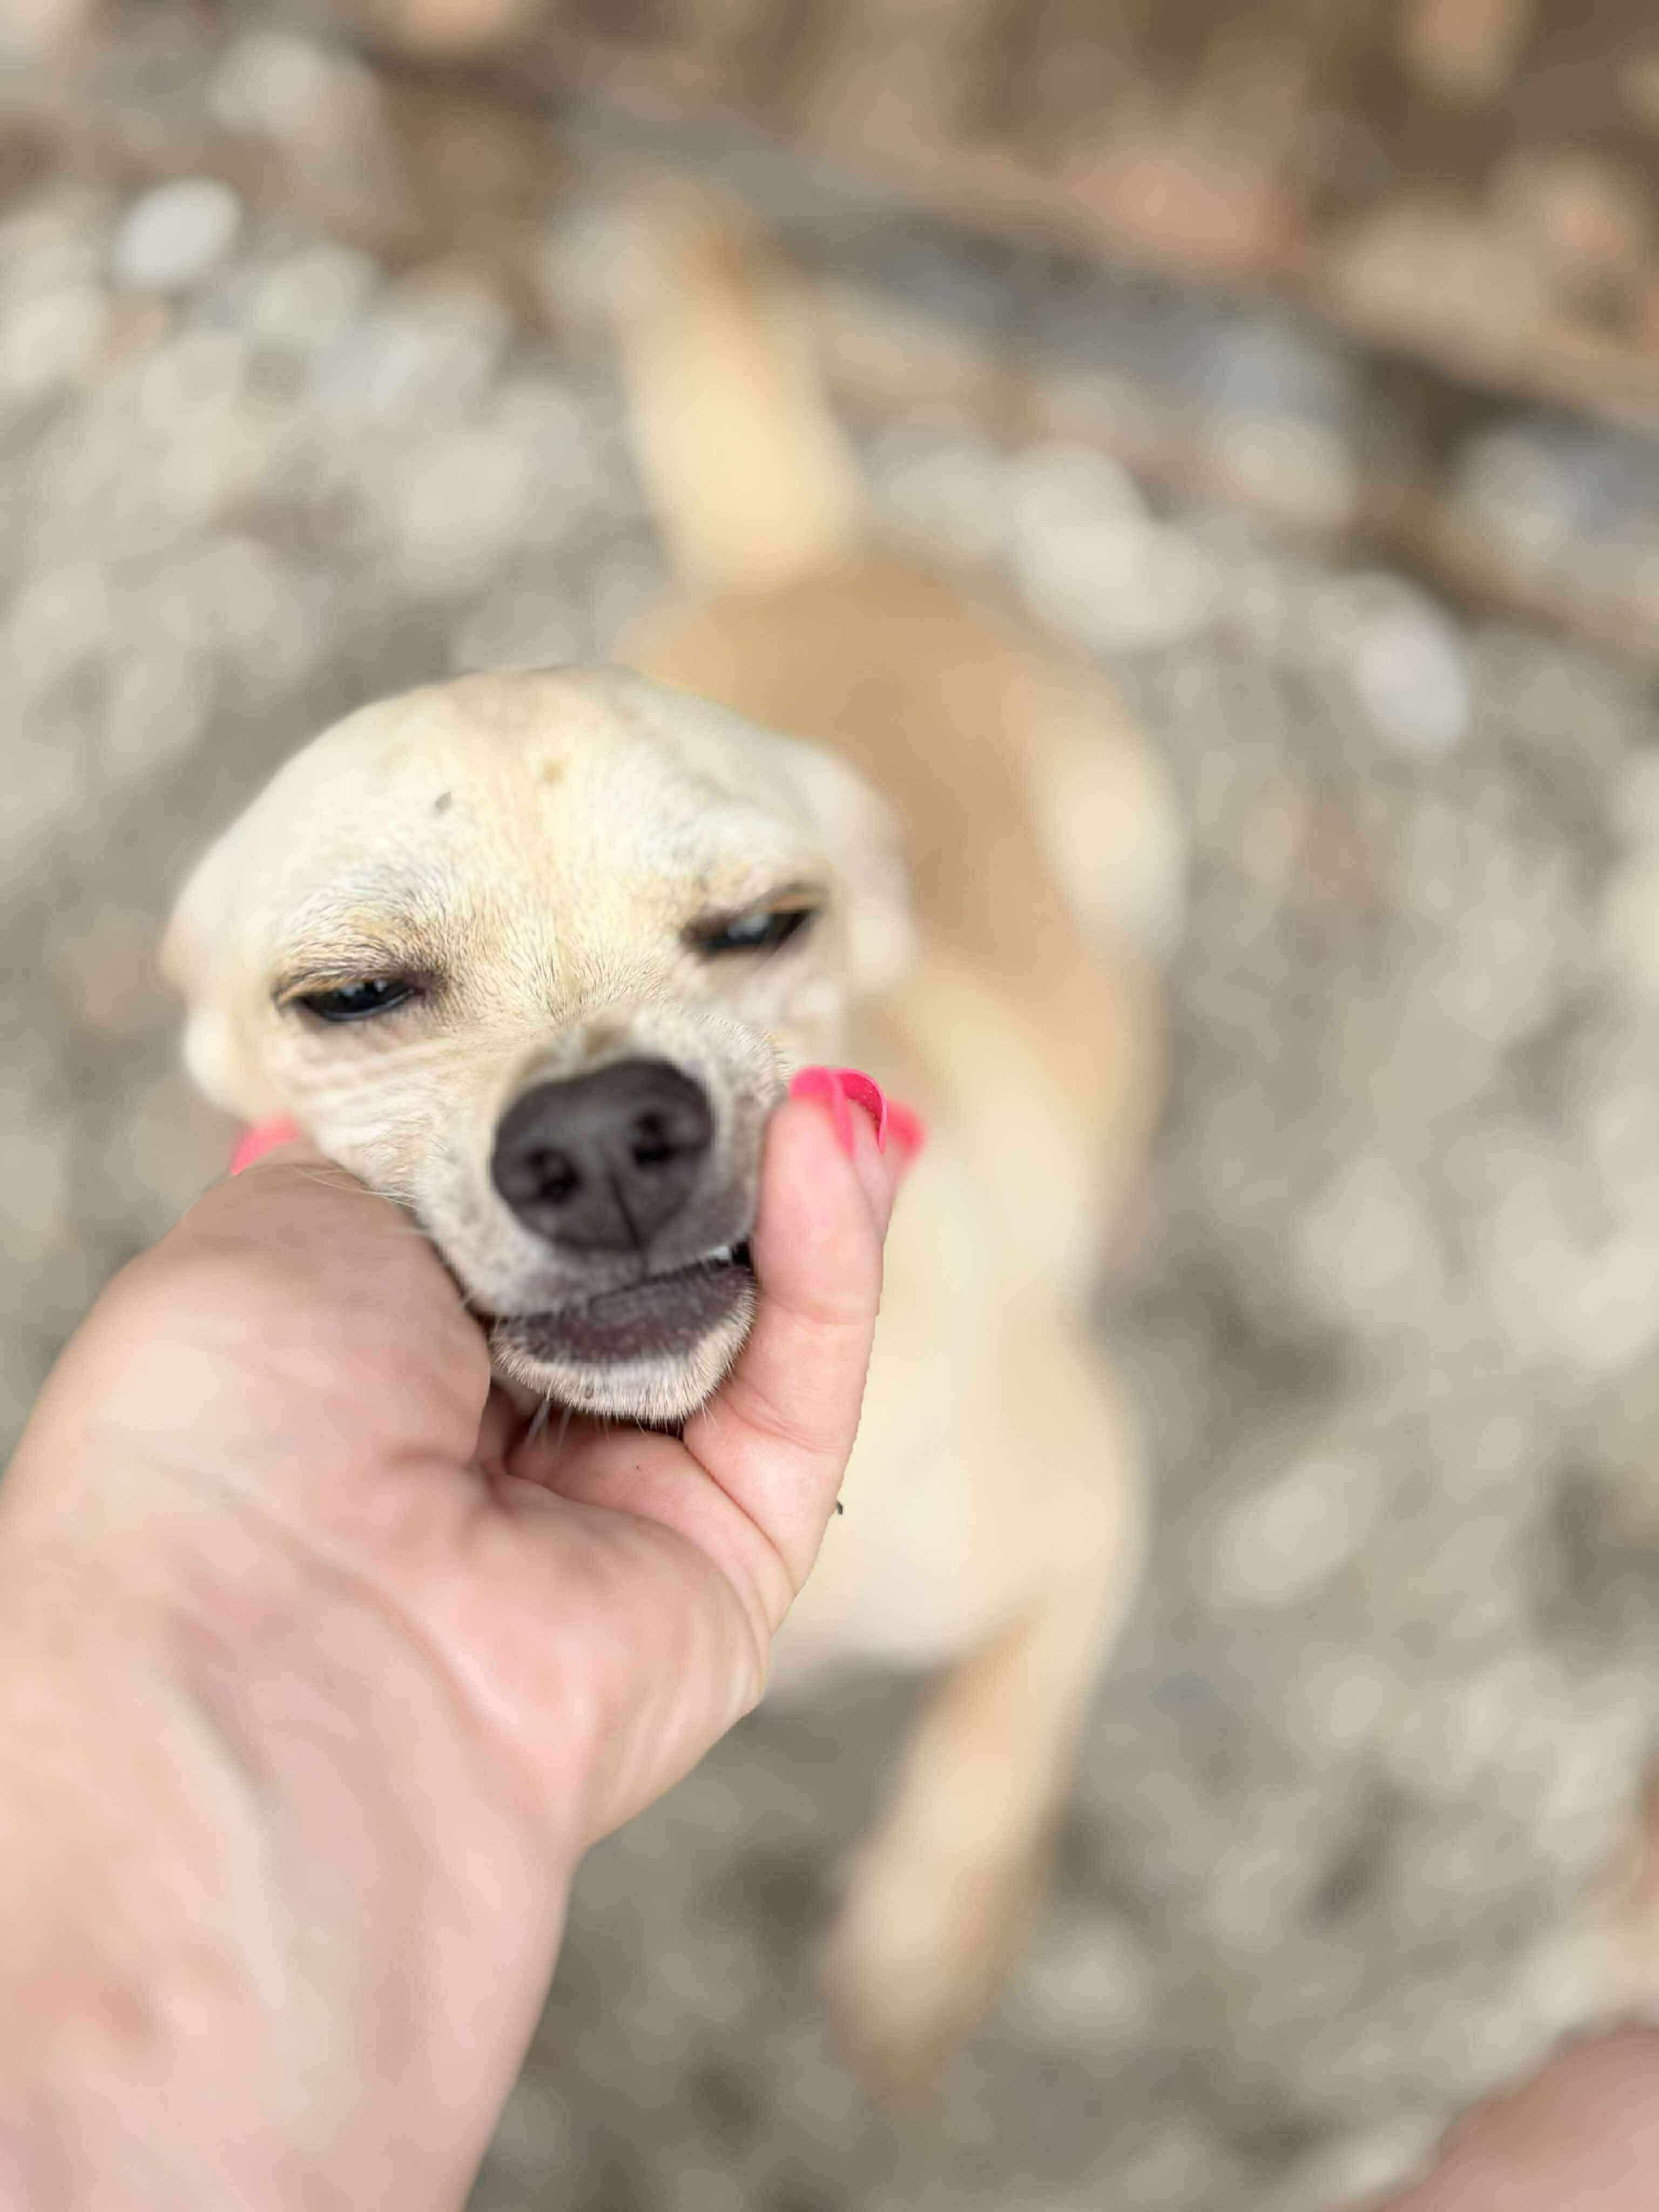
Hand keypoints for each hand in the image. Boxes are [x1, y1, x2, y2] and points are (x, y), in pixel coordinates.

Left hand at [0, 1076, 912, 2210]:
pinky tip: (838, 1141)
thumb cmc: (228, 1427)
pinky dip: (833, 1257)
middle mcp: (496, 1434)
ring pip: (749, 1311)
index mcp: (374, 1359)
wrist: (273, 1662)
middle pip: (647, 1254)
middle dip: (703, 1142)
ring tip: (814, 1073)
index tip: (647, 1009)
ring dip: (789, 1183)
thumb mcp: (291, 1210)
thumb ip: (434, 1147)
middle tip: (747, 1022)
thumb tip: (509, 1105)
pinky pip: (804, 1381)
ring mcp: (619, 1503)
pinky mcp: (734, 1557)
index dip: (589, 1110)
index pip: (520, 1212)